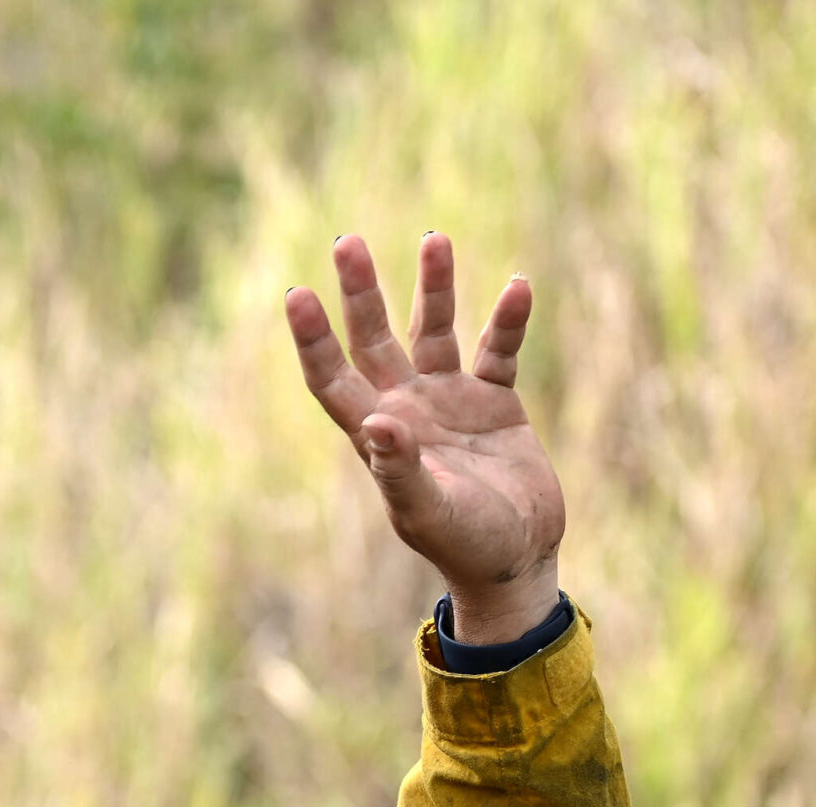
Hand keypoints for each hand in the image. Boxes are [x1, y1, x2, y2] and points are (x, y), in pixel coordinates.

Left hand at [286, 233, 564, 644]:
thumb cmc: (464, 544)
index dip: (313, 339)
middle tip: (347, 241)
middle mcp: (406, 407)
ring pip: (435, 330)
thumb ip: (400, 469)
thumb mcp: (427, 511)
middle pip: (374, 338)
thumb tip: (375, 423)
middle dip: (362, 292)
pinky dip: (507, 321)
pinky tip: (517, 287)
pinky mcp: (495, 401)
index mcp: (377, 434)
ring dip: (435, 287)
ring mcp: (449, 400)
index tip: (298, 294)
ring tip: (434, 239)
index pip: (332, 377)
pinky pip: (498, 350)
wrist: (515, 559)